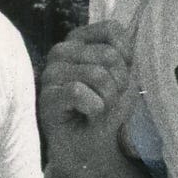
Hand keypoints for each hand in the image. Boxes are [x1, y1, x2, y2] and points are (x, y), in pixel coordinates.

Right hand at [40, 21, 135, 160]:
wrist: (89, 148)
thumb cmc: (105, 109)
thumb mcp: (123, 78)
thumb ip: (124, 56)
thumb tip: (130, 42)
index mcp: (78, 40)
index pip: (112, 30)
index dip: (126, 56)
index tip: (122, 76)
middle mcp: (61, 51)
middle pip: (108, 55)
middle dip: (119, 83)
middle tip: (110, 100)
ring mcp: (51, 73)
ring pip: (97, 74)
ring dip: (109, 99)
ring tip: (100, 109)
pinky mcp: (47, 97)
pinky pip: (78, 92)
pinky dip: (94, 107)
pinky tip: (89, 115)